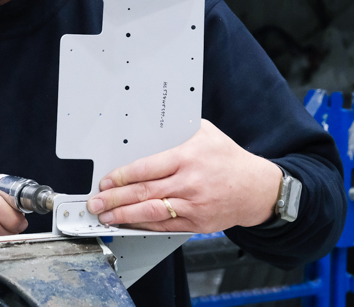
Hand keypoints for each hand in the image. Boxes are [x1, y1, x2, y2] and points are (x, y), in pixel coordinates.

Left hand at [86, 119, 282, 232]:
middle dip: (115, 199)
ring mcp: (193, 205)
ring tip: (106, 216)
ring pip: (151, 212)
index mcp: (187, 157)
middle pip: (143, 193)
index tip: (107, 180)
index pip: (146, 168)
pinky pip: (165, 226)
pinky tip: (130, 223)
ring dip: (124, 216)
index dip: (122, 177)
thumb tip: (148, 127)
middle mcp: (189, 183)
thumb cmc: (228, 158)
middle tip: (96, 202)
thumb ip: (177, 130)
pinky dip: (144, 225)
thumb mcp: (205, 133)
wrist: (257, 188)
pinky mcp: (197, 223)